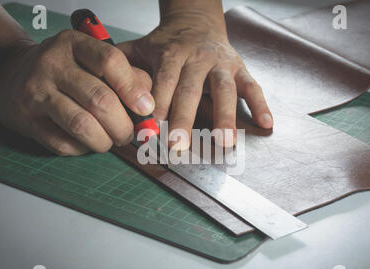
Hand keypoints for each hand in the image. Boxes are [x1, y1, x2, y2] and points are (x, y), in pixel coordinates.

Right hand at [0, 30, 153, 154]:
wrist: (11, 75)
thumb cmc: (63, 70)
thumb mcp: (91, 60)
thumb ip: (125, 74)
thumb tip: (149, 103)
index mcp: (74, 45)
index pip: (110, 61)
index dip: (133, 88)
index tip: (146, 108)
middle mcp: (53, 65)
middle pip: (100, 100)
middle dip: (123, 125)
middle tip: (128, 134)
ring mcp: (37, 93)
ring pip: (82, 125)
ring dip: (105, 141)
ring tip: (111, 141)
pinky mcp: (27, 120)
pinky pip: (63, 144)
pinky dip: (82, 149)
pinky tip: (86, 143)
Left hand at [117, 9, 272, 149]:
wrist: (196, 22)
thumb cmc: (166, 44)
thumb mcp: (141, 48)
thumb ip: (123, 67)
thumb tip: (103, 92)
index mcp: (170, 53)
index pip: (163, 81)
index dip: (157, 104)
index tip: (149, 130)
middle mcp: (197, 58)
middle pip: (191, 89)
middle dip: (185, 118)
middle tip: (178, 145)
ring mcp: (222, 63)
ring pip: (224, 90)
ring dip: (225, 116)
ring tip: (224, 142)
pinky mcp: (241, 68)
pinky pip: (253, 86)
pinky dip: (261, 104)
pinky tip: (266, 124)